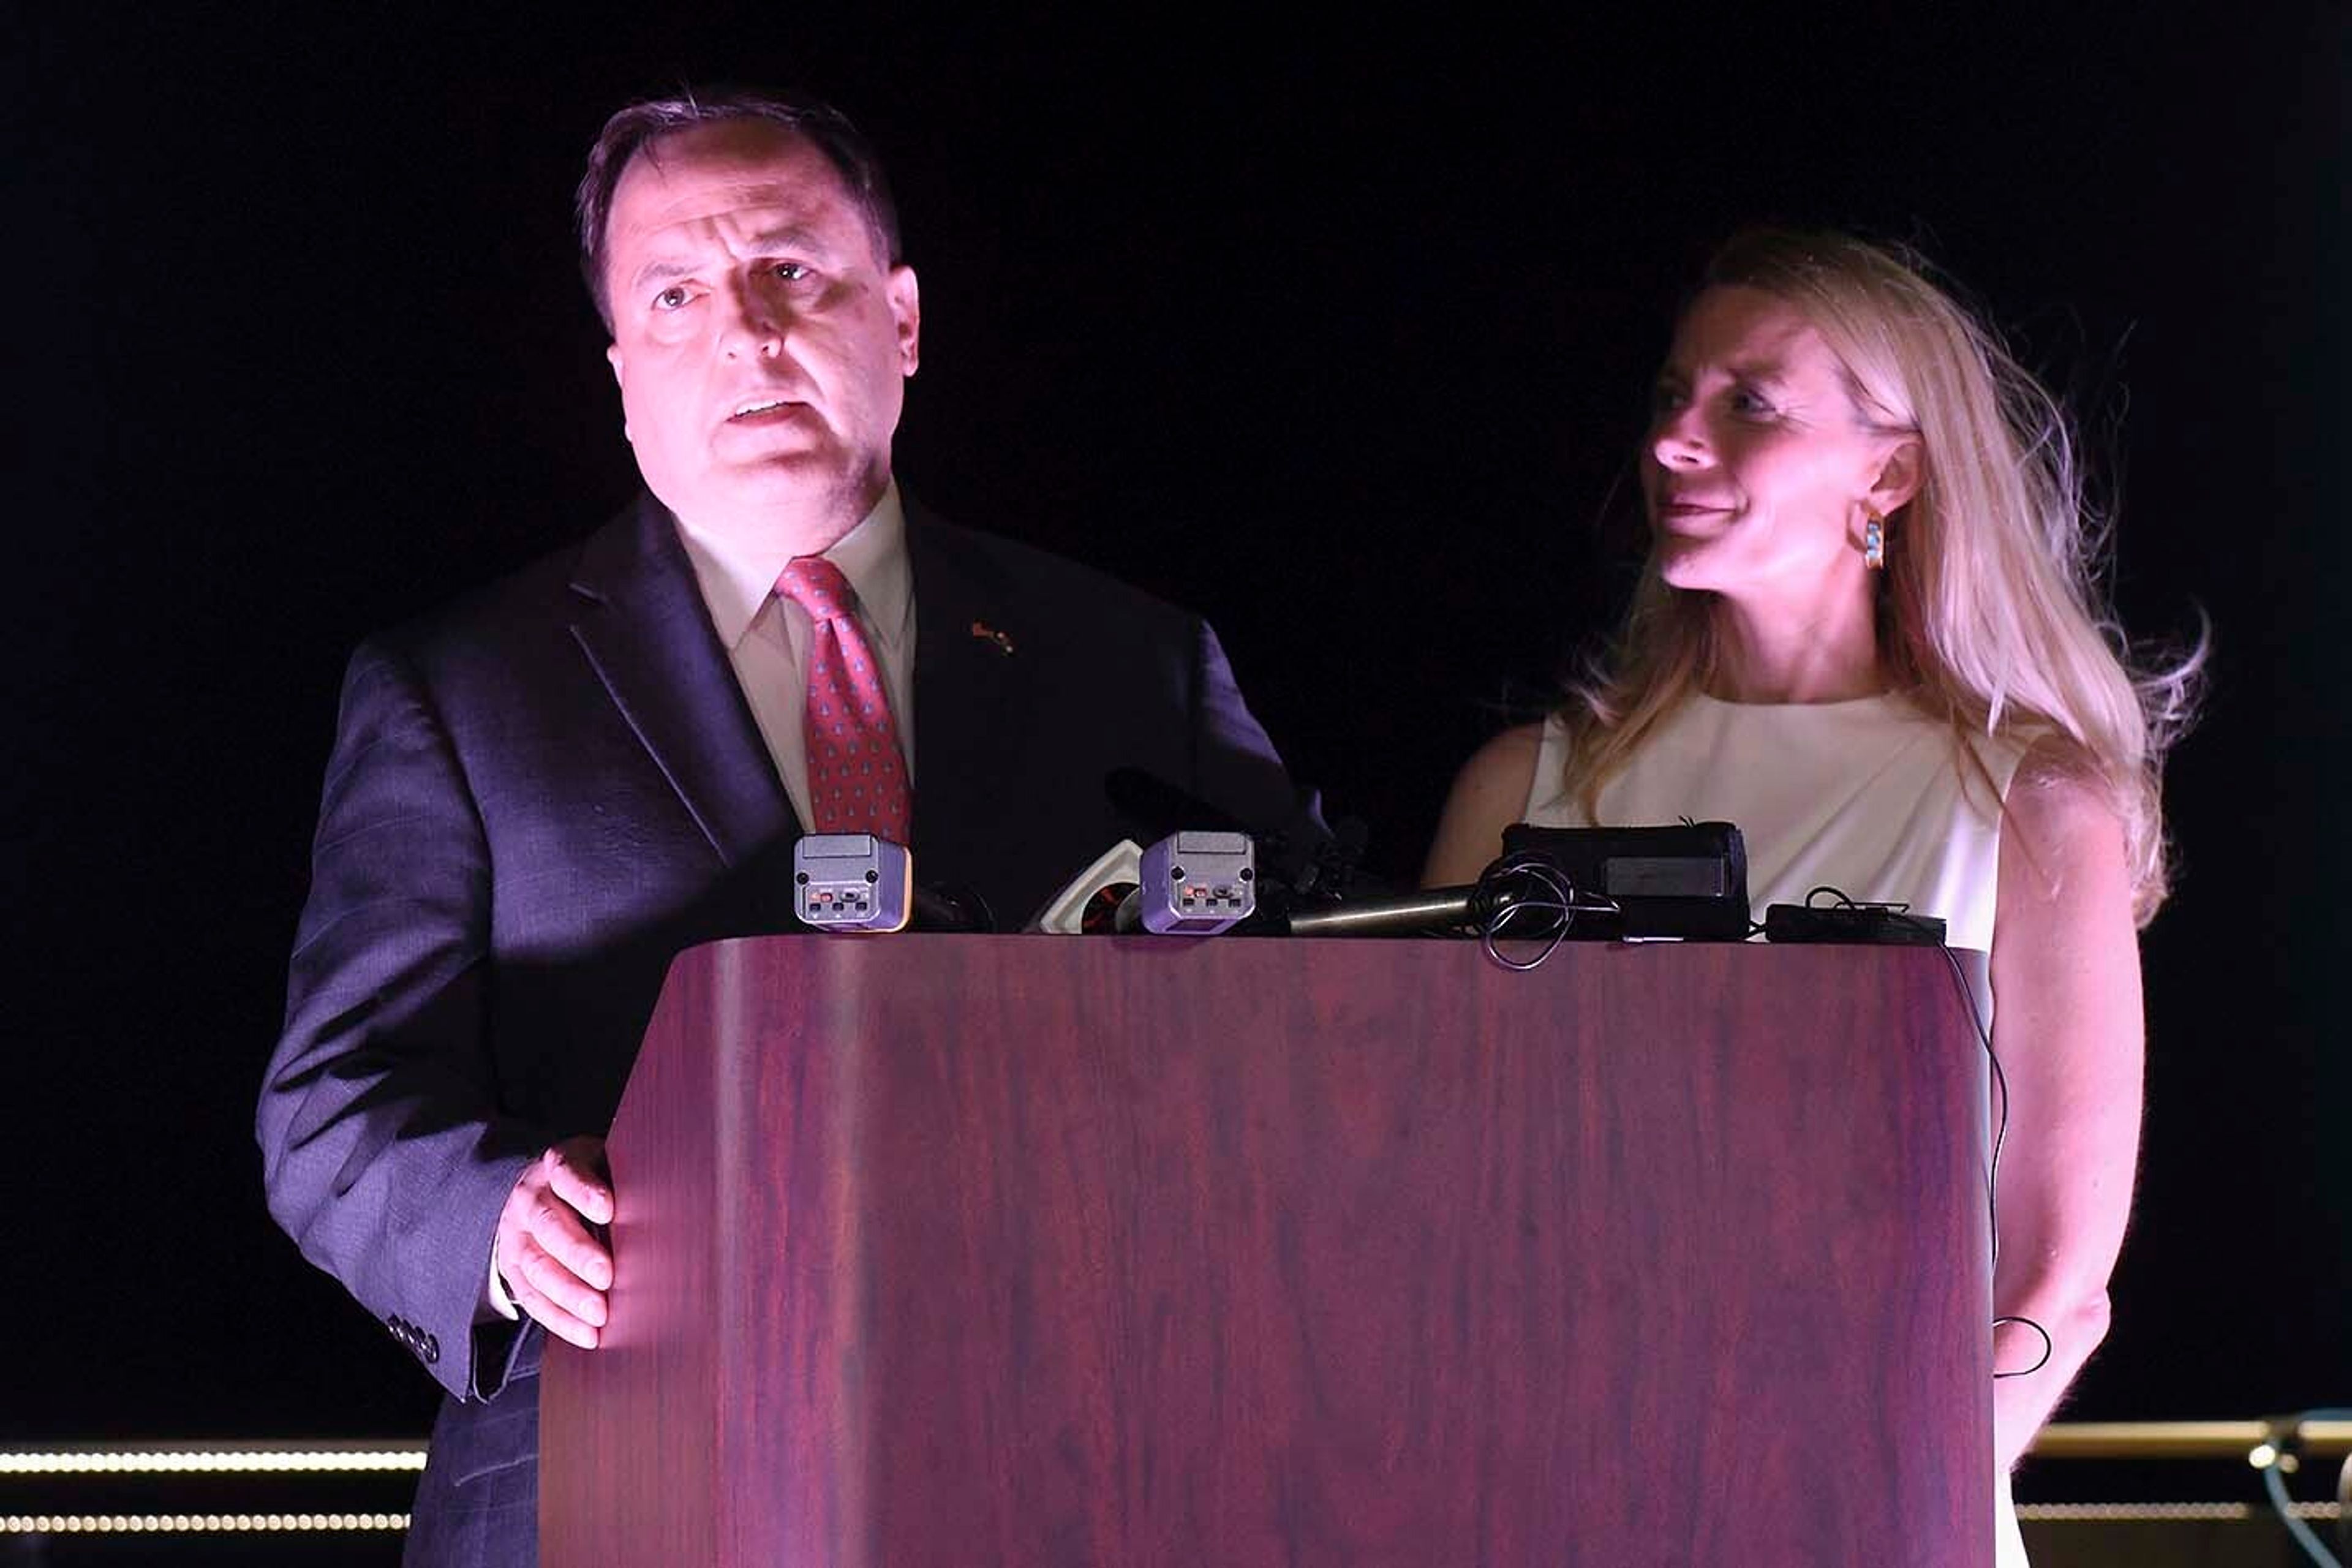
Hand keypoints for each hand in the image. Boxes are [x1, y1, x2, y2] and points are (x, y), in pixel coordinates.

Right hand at [495, 1135, 613, 1348]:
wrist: (537, 1192)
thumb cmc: (591, 1181)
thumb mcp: (604, 1165)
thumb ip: (624, 1180)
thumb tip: (666, 1204)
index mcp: (556, 1166)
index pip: (567, 1173)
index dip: (585, 1191)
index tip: (608, 1209)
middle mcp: (530, 1200)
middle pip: (550, 1227)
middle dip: (578, 1254)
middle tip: (607, 1276)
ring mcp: (516, 1236)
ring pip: (537, 1268)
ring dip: (569, 1295)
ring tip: (599, 1315)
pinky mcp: (511, 1270)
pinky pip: (532, 1298)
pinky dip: (560, 1319)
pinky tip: (586, 1334)